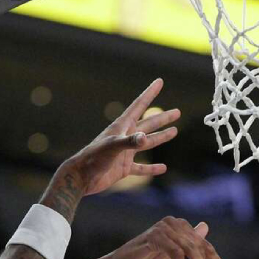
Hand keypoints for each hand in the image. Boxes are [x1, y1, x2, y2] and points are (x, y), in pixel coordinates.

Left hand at [62, 78, 179, 195]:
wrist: (81, 178)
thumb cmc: (93, 158)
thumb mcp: (112, 147)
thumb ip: (129, 142)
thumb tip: (145, 139)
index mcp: (121, 127)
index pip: (139, 106)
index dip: (149, 93)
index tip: (159, 81)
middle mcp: (125, 137)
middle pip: (148, 124)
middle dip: (162, 118)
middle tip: (177, 112)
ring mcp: (124, 153)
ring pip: (147, 143)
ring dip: (160, 137)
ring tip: (175, 131)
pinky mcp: (123, 168)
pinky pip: (141, 168)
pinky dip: (152, 168)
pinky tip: (163, 168)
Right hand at [97, 217, 233, 258]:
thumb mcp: (170, 258)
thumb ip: (187, 246)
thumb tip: (205, 227)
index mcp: (178, 226)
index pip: (203, 245)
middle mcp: (172, 223)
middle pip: (199, 247)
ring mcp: (162, 228)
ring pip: (190, 250)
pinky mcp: (154, 237)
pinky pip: (175, 254)